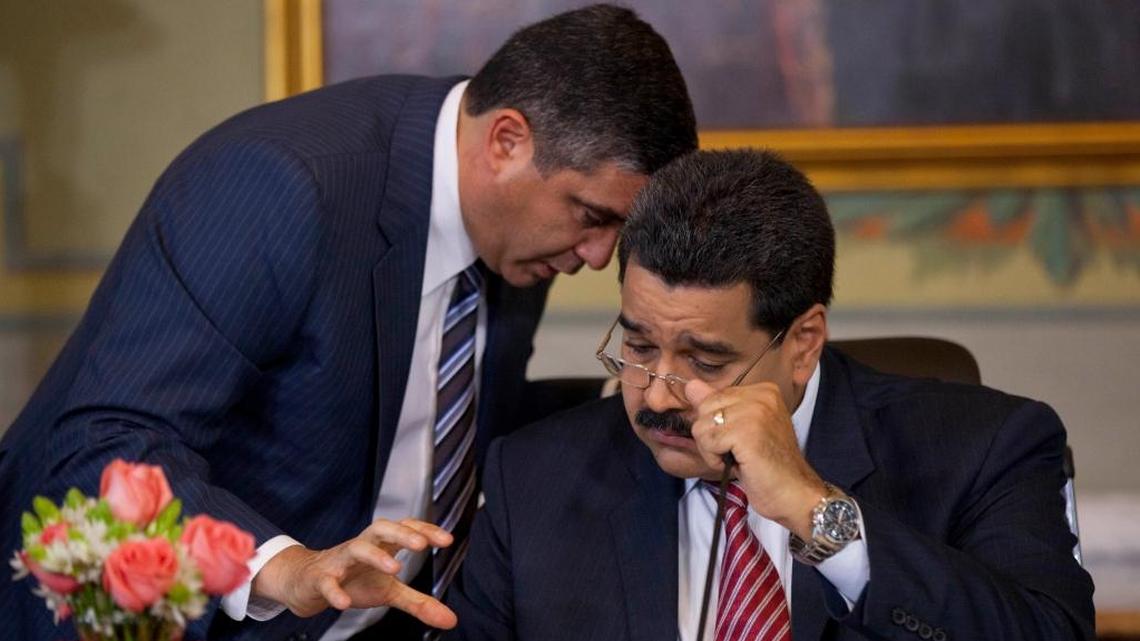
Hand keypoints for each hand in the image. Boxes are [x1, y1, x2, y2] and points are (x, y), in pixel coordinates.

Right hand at [252, 518, 457, 628]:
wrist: (308, 583)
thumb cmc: (355, 580)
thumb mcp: (389, 591)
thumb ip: (419, 602)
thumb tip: (451, 620)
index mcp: (381, 545)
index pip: (405, 527)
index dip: (425, 529)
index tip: (447, 539)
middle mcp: (362, 546)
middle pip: (381, 528)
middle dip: (401, 533)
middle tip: (421, 544)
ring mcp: (340, 561)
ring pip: (356, 548)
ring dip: (374, 556)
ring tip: (395, 568)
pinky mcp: (321, 578)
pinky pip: (327, 581)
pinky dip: (335, 590)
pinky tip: (345, 603)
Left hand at [686, 379, 826, 538]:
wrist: (794, 493)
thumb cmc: (768, 466)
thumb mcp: (741, 429)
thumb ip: (717, 406)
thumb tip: (691, 386)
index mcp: (763, 390)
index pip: (713, 397)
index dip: (717, 426)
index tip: (741, 441)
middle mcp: (761, 395)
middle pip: (704, 409)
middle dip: (711, 437)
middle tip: (738, 452)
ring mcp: (755, 411)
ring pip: (701, 426)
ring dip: (712, 450)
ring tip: (739, 458)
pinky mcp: (747, 432)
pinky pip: (707, 442)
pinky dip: (715, 460)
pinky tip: (738, 464)